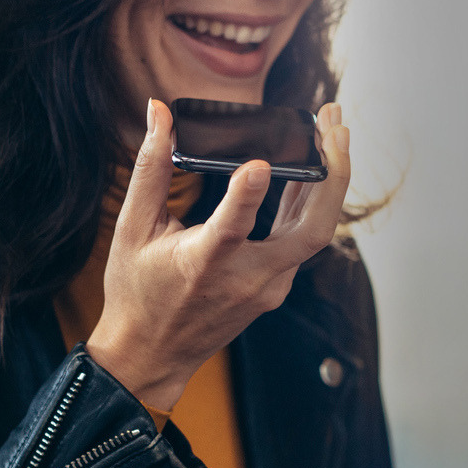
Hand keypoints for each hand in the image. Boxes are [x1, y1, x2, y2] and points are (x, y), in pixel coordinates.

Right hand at [87, 99, 351, 409]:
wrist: (152, 354)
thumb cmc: (137, 292)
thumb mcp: (132, 229)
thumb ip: (150, 168)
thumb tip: (158, 112)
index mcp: (202, 265)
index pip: (231, 230)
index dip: (246, 196)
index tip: (258, 163)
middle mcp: (246, 279)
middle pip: (312, 231)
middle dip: (333, 173)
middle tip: (335, 122)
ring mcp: (269, 286)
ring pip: (316, 232)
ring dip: (330, 179)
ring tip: (333, 129)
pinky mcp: (276, 286)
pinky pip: (303, 239)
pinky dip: (311, 200)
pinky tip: (312, 166)